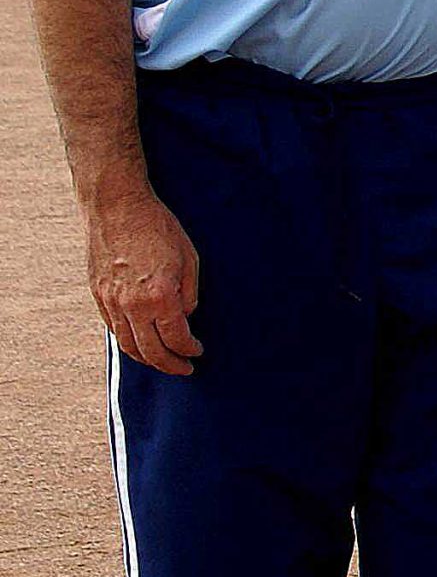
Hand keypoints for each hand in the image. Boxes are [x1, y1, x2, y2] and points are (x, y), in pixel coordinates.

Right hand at [86, 180, 202, 373]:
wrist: (117, 208)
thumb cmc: (158, 229)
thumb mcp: (189, 258)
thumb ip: (189, 293)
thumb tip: (185, 317)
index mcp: (159, 296)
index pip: (176, 338)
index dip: (189, 350)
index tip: (198, 352)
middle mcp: (132, 305)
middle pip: (151, 350)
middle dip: (170, 364)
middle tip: (184, 369)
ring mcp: (111, 301)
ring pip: (127, 344)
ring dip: (146, 359)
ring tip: (162, 362)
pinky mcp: (98, 295)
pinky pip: (113, 328)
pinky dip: (128, 342)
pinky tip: (140, 343)